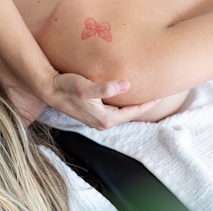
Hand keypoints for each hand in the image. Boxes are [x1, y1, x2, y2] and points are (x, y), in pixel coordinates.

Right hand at [41, 72, 155, 129]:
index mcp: (105, 119)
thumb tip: (126, 85)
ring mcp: (96, 119)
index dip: (148, 103)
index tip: (162, 93)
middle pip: (129, 114)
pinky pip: (114, 110)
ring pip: (122, 112)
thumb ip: (105, 88)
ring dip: (133, 105)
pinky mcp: (92, 113)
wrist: (49, 89)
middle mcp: (102, 122)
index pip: (133, 112)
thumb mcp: (85, 87)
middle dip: (143, 105)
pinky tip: (125, 95)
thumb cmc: (66, 87)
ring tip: (145, 94)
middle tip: (158, 92)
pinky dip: (123, 103)